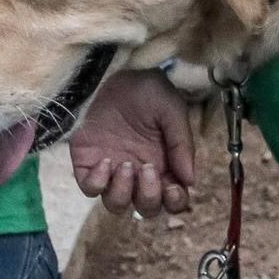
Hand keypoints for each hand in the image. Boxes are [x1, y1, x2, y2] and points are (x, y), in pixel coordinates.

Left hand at [69, 68, 196, 216]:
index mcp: (164, 165)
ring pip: (116, 204)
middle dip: (147, 196)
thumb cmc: (148, 90)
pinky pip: (90, 188)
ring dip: (122, 193)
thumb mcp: (171, 111)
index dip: (174, 202)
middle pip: (145, 208)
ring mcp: (112, 172)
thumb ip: (181, 145)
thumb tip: (190, 181)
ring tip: (124, 165)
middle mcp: (139, 174)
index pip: (172, 199)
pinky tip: (105, 161)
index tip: (173, 187)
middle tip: (146, 168)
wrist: (116, 71)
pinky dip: (97, 183)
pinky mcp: (88, 164)